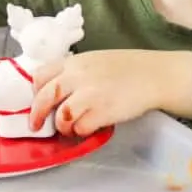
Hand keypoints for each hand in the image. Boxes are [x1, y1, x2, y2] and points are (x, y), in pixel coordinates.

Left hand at [30, 49, 191, 136]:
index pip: (41, 75)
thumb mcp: (96, 61)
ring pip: (61, 116)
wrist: (155, 75)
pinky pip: (80, 127)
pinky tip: (88, 128)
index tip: (38, 100)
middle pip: (44, 97)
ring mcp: (90, 93)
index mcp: (75, 62)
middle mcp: (79, 75)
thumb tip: (56, 92)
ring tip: (69, 128)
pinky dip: (81, 131)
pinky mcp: (103, 111)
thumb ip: (75, 73)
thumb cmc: (128, 68)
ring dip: (62, 126)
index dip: (35, 91)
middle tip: (36, 126)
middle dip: (36, 115)